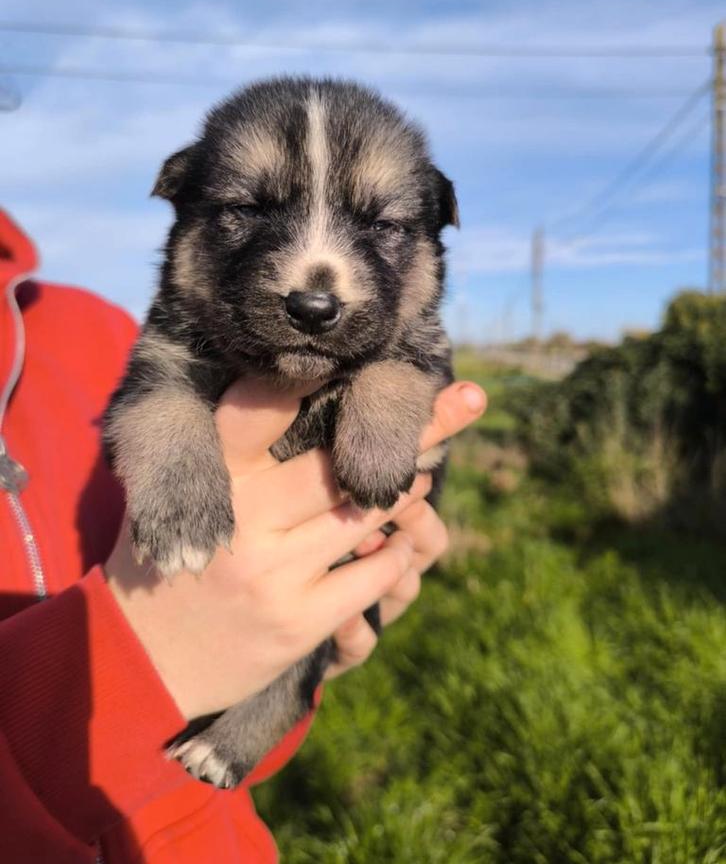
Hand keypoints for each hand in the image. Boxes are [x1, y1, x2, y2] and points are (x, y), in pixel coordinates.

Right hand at [105, 379, 485, 720]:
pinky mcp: (300, 620)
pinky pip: (374, 576)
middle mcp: (245, 516)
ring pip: (366, 514)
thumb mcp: (181, 498)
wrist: (142, 661)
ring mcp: (275, 571)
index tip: (366, 355)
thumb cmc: (166, 563)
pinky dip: (396, 557)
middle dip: (412, 427)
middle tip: (466, 397)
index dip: (312, 379)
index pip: (260, 408)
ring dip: (404, 492)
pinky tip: (400, 546)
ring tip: (424, 473)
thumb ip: (226, 454)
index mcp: (212, 478)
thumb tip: (296, 392)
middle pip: (339, 458)